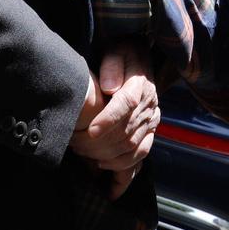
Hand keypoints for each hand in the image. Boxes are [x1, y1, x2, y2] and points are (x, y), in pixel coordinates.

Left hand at [70, 41, 159, 198]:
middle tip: (76, 146)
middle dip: (101, 142)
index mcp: (142, 82)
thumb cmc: (122, 54)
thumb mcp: (117, 51)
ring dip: (110, 157)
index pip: (128, 102)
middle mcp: (151, 104)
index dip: (108, 119)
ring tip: (86, 158)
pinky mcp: (150, 132)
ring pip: (135, 147)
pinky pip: (141, 155)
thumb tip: (108, 87)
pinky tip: (107, 178)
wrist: (138, 57)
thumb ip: (113, 66)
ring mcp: (152, 121)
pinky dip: (125, 170)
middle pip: (129, 130)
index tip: (89, 130)